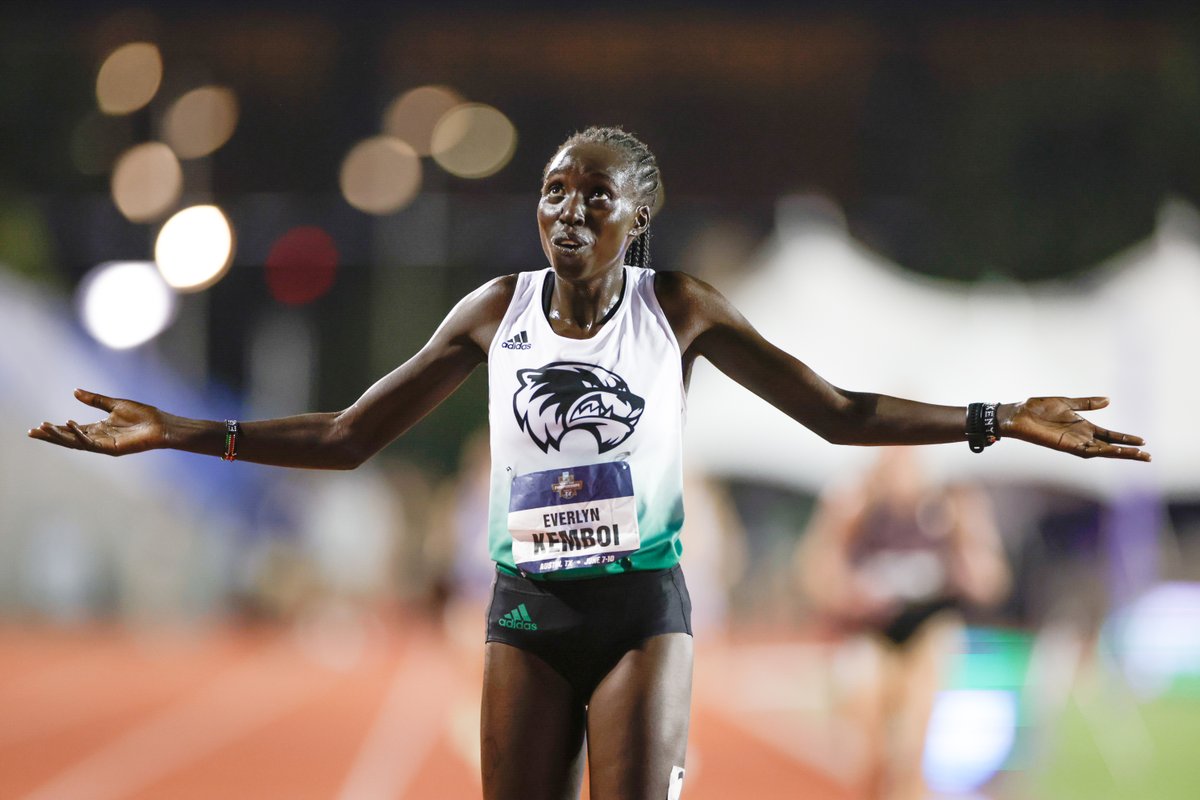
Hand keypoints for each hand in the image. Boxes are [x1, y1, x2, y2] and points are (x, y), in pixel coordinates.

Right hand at [27, 389, 166, 455]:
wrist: (162, 425)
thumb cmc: (143, 415)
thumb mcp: (115, 404)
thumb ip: (94, 400)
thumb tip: (74, 391)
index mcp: (98, 428)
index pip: (71, 430)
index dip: (55, 428)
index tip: (38, 425)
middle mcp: (98, 438)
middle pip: (69, 438)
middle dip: (51, 435)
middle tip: (32, 432)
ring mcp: (104, 444)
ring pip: (76, 442)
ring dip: (60, 436)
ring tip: (44, 429)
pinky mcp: (112, 448)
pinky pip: (91, 443)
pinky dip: (79, 435)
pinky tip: (69, 425)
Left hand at [1001, 396, 1149, 460]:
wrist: (1017, 414)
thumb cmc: (1037, 408)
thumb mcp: (1066, 403)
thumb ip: (1086, 403)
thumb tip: (1108, 400)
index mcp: (1083, 426)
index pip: (1109, 435)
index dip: (1125, 439)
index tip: (1143, 441)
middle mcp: (1081, 437)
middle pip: (1110, 446)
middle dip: (1128, 452)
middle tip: (1148, 456)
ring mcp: (1074, 442)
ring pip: (1102, 451)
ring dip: (1120, 454)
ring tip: (1139, 455)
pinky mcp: (1065, 446)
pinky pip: (1087, 451)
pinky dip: (1102, 451)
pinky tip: (1114, 452)